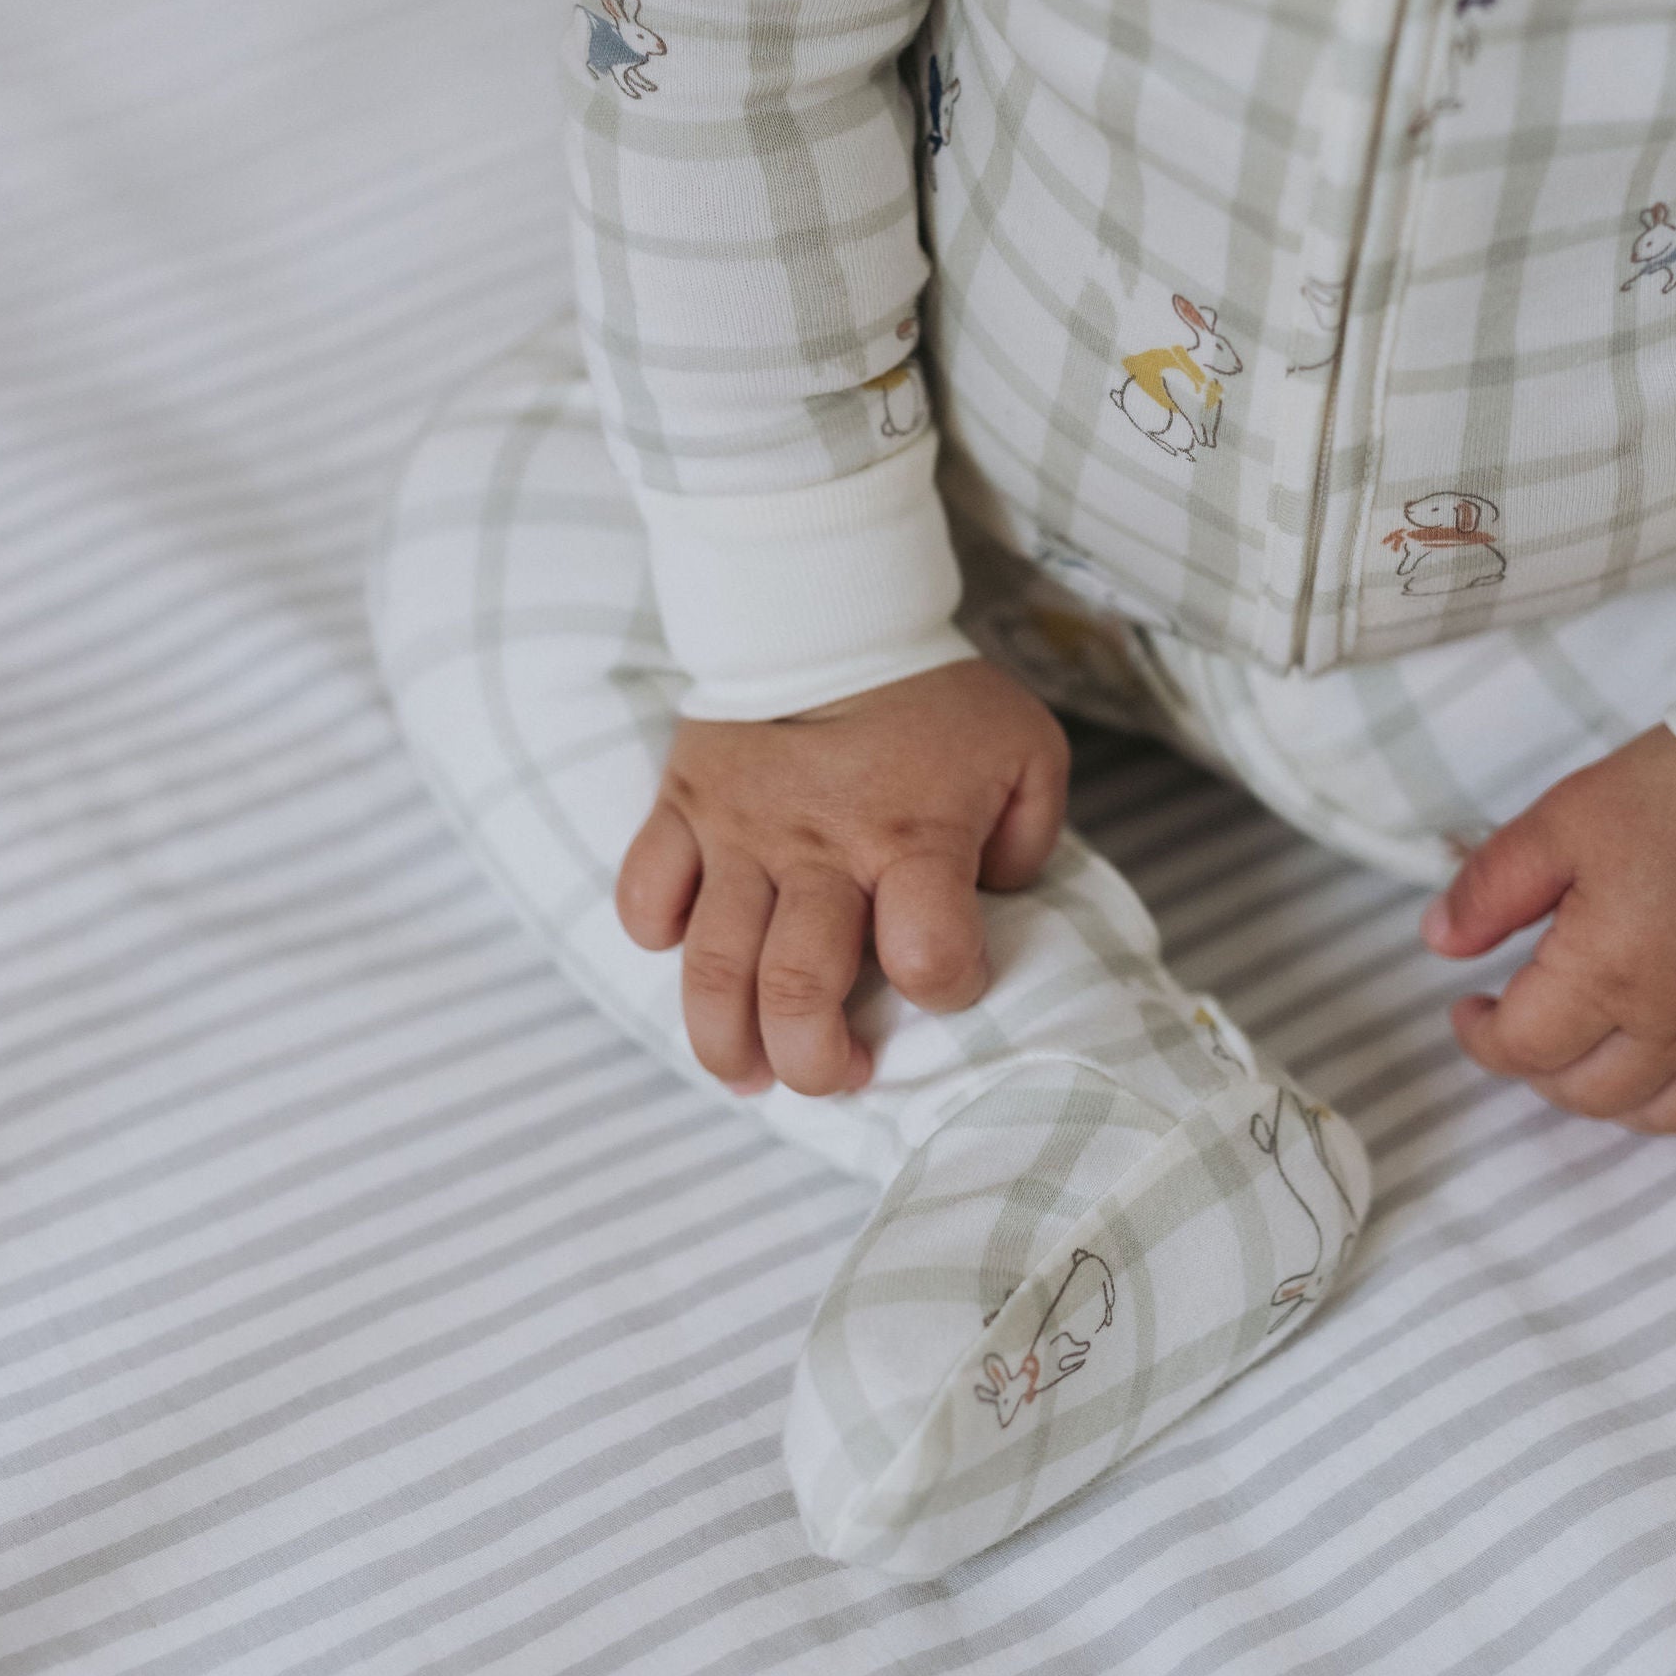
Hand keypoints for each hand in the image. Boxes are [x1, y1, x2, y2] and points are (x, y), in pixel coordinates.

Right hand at [616, 659, 1069, 1100]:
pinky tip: (683, 951)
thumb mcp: (1026, 751)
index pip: (928, 955)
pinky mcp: (684, 805)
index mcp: (914, 836)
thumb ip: (1031, 840)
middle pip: (797, 990)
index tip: (950, 978)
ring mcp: (740, 832)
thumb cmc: (937, 694)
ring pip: (713, 966)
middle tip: (833, 1073)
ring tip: (747, 1073)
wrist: (832, 601)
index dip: (948, 989)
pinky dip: (654, 935)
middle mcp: (820, 847)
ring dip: (725, 1040)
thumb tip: (996, 905)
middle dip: (814, 1062)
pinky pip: (645, 891)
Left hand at [1422, 726, 1675, 1133]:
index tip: (1468, 1009)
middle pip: (1590, 1094)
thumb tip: (1437, 942)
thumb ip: (1490, 890)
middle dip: (1540, 1070)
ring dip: (1616, 1099)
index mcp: (1605, 977)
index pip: (1522, 1050)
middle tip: (1525, 1025)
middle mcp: (1674, 1025)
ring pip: (1669, 1115)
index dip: (1480, 1038)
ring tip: (1593, 1054)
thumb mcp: (1559, 823)